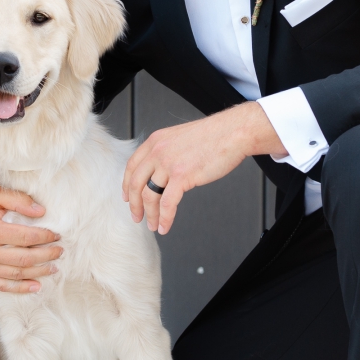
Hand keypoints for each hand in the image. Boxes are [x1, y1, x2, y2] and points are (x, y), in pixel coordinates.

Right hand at [0, 185, 61, 293]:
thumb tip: (42, 211)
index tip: (57, 235)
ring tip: (53, 267)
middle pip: (24, 258)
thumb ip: (18, 200)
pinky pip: (1, 286)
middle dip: (46, 255)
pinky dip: (20, 288)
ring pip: (16, 274)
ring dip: (38, 272)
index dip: (45, 237)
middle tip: (60, 251)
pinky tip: (36, 286)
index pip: (26, 238)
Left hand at [123, 101, 285, 235]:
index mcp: (155, 141)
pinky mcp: (182, 176)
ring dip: (150, 214)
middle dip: (134, 204)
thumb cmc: (213, 136)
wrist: (232, 132)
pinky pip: (167, 203)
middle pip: (136, 183)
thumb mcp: (179, 138)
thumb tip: (162, 171)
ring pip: (149, 196)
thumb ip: (166, 152)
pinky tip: (165, 226)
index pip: (132, 166)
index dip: (127, 184)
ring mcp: (168, 164)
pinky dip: (165, 218)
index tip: (127, 197)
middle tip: (137, 217)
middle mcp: (157, 152)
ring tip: (152, 225)